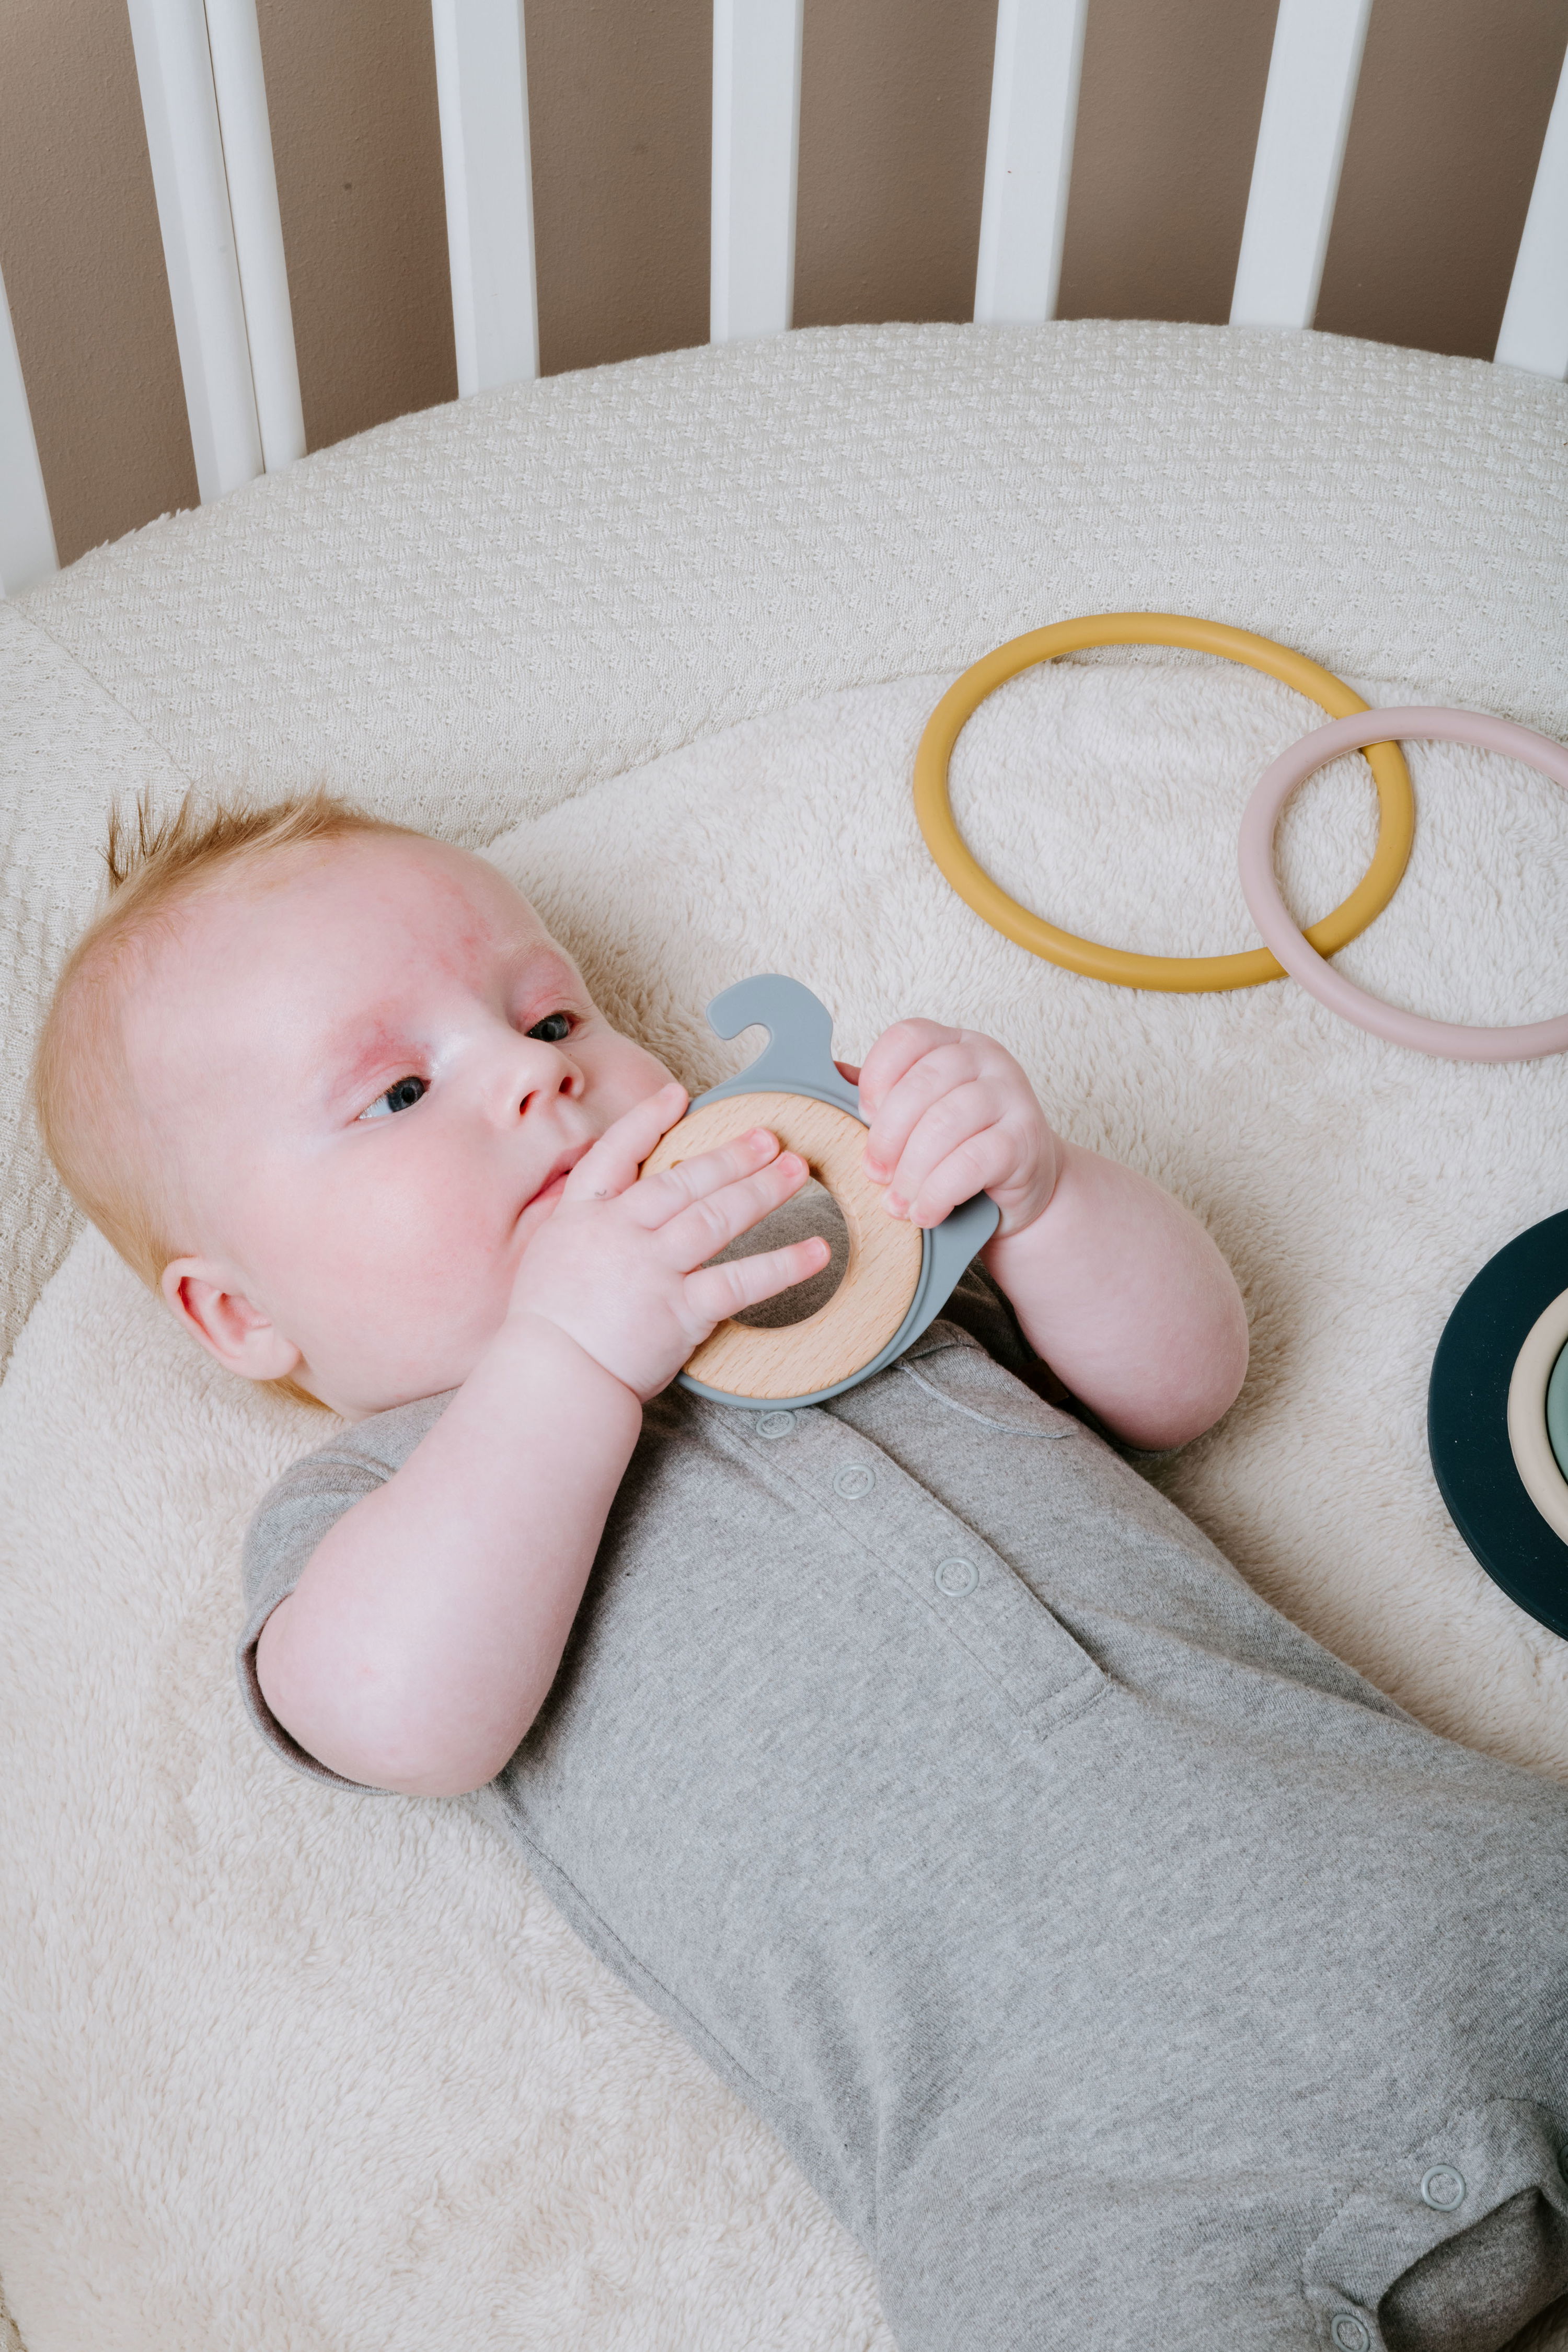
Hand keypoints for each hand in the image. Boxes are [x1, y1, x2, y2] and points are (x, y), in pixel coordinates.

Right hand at [507, 1082, 828, 1398]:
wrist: (552, 1378)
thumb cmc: (547, 1328)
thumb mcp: (550, 1257)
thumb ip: (582, 1226)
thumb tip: (606, 1203)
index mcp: (582, 1216)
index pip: (616, 1153)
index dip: (648, 1120)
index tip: (678, 1095)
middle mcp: (621, 1233)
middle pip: (684, 1181)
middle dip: (731, 1155)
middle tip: (769, 1137)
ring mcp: (653, 1269)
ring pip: (716, 1217)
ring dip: (762, 1190)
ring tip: (797, 1171)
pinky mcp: (682, 1310)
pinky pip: (742, 1280)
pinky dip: (784, 1264)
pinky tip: (817, 1251)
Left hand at [841, 1022, 1060, 1237]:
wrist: (1022, 1188)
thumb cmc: (960, 1147)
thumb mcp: (919, 1116)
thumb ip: (882, 1095)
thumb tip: (828, 1075)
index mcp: (953, 1043)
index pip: (907, 1038)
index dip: (877, 1077)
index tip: (864, 1118)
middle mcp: (986, 1058)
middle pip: (922, 1083)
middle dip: (888, 1136)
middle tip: (873, 1174)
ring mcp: (1011, 1095)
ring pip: (945, 1123)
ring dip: (911, 1172)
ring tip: (897, 1204)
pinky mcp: (1025, 1139)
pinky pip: (971, 1162)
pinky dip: (938, 1193)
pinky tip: (926, 1213)